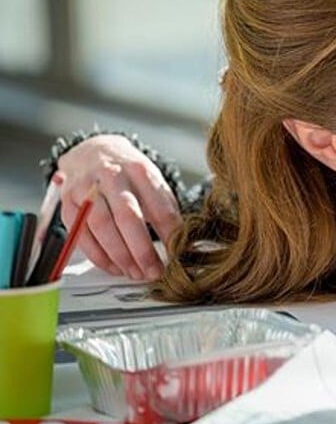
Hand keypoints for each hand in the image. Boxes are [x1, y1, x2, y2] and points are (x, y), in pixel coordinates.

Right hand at [52, 134, 180, 279]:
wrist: (93, 151)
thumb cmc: (127, 172)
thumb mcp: (151, 180)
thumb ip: (164, 206)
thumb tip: (179, 239)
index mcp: (139, 170)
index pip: (158, 205)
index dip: (169, 233)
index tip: (176, 253)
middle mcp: (111, 176)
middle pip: (128, 216)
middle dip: (142, 250)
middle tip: (154, 271)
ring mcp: (86, 188)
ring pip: (102, 227)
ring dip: (120, 256)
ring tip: (135, 272)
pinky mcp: (68, 203)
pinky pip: (81, 234)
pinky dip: (98, 256)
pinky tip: (113, 266)